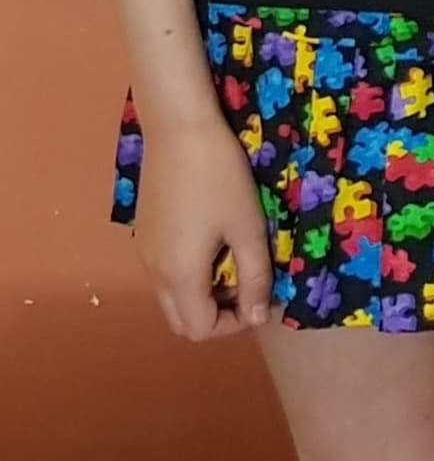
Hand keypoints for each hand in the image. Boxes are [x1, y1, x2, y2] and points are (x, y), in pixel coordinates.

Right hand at [134, 114, 272, 339]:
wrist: (179, 131)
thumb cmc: (221, 178)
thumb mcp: (249, 228)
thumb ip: (255, 277)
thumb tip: (258, 318)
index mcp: (179, 276)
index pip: (199, 329)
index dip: (234, 323)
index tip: (262, 296)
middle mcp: (154, 272)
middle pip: (181, 319)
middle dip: (217, 313)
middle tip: (249, 282)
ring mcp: (145, 253)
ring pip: (172, 296)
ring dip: (204, 293)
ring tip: (235, 258)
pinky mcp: (144, 234)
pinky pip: (165, 272)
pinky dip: (190, 273)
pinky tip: (213, 239)